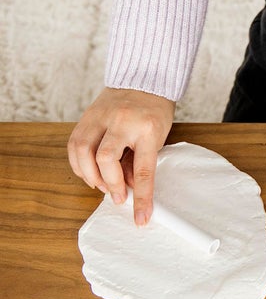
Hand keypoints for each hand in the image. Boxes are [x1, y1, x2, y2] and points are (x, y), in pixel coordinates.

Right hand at [68, 87, 174, 225]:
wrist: (144, 79)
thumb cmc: (155, 112)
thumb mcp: (157, 138)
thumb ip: (141, 162)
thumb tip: (129, 189)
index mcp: (148, 129)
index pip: (143, 170)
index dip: (141, 197)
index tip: (140, 218)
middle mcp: (122, 122)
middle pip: (105, 159)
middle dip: (109, 184)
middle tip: (117, 196)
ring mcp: (101, 117)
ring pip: (82, 151)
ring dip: (89, 175)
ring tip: (101, 186)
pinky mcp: (86, 116)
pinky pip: (74, 144)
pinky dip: (78, 163)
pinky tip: (89, 172)